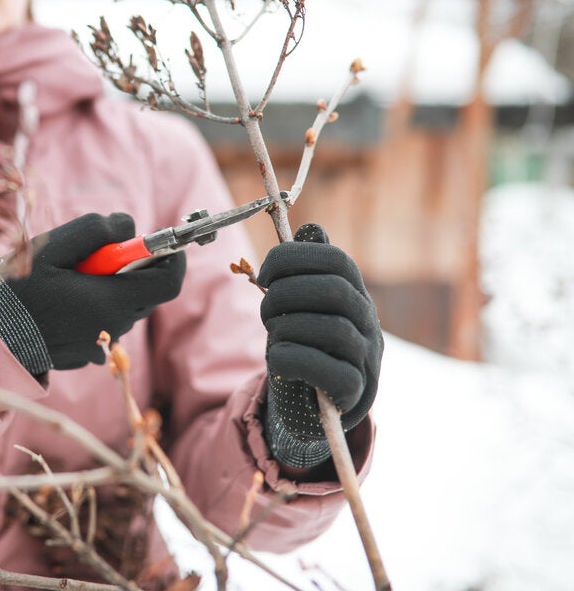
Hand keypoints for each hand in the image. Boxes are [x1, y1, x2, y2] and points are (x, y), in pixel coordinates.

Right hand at [0, 213, 185, 373]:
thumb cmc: (15, 292)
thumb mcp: (50, 248)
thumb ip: (95, 230)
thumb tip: (129, 226)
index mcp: (110, 302)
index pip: (169, 281)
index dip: (173, 257)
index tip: (163, 240)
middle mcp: (114, 328)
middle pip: (148, 292)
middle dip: (134, 267)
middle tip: (99, 253)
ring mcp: (102, 346)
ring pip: (126, 306)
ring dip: (112, 286)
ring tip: (70, 278)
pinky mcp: (88, 355)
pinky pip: (106, 323)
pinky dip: (96, 306)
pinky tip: (62, 301)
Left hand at [256, 223, 382, 466]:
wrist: (314, 405)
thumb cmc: (304, 347)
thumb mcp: (301, 306)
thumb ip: (305, 271)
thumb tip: (311, 228)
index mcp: (354, 294)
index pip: (337, 260)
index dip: (295, 258)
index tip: (264, 273)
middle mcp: (367, 322)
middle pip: (335, 291)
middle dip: (287, 294)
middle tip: (265, 310)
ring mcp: (366, 357)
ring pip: (332, 329)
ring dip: (287, 327)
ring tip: (272, 334)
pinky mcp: (355, 391)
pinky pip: (328, 370)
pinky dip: (292, 358)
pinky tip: (277, 359)